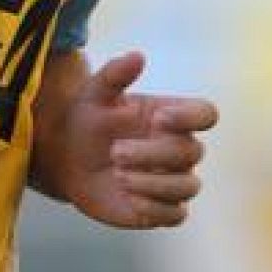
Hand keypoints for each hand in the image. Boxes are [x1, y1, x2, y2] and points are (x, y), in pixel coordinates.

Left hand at [61, 51, 217, 229]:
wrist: (65, 157)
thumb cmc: (86, 119)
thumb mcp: (93, 93)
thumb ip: (114, 74)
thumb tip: (137, 56)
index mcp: (171, 116)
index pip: (206, 113)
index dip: (191, 117)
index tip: (159, 118)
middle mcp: (178, 148)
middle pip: (191, 152)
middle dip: (154, 153)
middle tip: (115, 152)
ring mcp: (172, 180)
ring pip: (188, 186)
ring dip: (154, 183)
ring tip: (118, 174)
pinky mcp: (160, 209)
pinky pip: (175, 215)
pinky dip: (155, 208)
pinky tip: (128, 198)